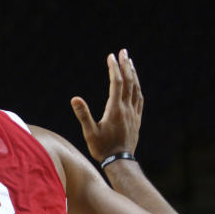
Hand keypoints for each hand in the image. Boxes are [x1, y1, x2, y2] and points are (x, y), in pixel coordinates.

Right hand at [71, 48, 142, 162]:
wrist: (120, 161)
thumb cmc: (102, 148)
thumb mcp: (89, 132)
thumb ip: (83, 115)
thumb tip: (75, 98)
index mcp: (115, 109)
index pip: (117, 83)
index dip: (114, 68)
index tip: (111, 56)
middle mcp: (127, 108)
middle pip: (129, 82)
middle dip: (126, 65)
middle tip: (123, 51)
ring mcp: (134, 113)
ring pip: (136, 88)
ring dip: (133, 73)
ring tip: (129, 62)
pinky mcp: (137, 118)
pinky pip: (139, 98)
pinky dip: (137, 86)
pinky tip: (135, 83)